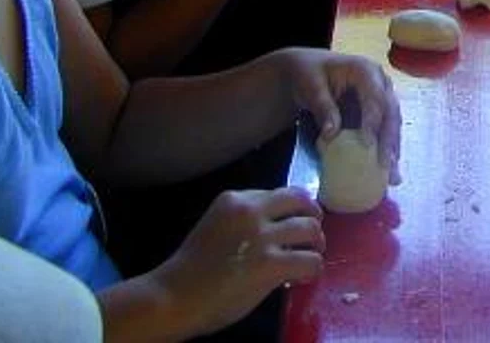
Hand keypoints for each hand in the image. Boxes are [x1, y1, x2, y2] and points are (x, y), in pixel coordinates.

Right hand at [152, 187, 323, 337]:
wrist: (173, 297)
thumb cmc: (189, 269)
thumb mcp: (216, 226)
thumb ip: (243, 221)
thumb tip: (275, 231)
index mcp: (235, 199)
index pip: (278, 193)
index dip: (292, 207)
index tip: (294, 219)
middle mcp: (252, 211)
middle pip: (300, 201)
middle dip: (312, 214)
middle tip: (315, 231)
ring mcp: (263, 236)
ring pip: (309, 229)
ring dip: (317, 242)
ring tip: (314, 253)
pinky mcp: (271, 264)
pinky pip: (309, 261)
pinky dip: (314, 268)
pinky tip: (306, 276)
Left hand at [282, 49, 401, 175]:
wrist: (309, 69)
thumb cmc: (309, 74)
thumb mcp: (311, 87)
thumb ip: (323, 107)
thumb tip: (332, 134)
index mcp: (365, 70)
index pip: (375, 98)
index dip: (373, 121)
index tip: (368, 145)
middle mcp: (380, 82)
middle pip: (391, 113)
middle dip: (390, 140)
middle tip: (386, 164)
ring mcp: (382, 96)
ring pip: (393, 124)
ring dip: (392, 149)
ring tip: (392, 175)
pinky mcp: (378, 111)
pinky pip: (386, 131)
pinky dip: (386, 150)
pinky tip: (388, 171)